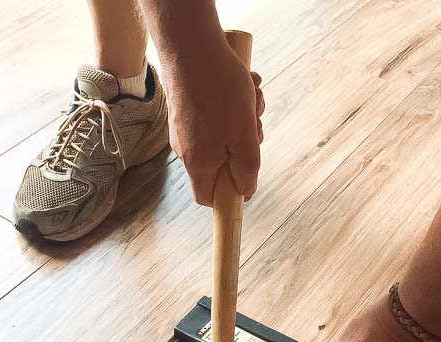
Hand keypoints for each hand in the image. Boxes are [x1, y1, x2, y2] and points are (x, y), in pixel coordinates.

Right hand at [162, 41, 263, 204]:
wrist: (190, 44)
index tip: (247, 178)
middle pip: (221, 163)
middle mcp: (186, 148)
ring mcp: (185, 127)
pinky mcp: (187, 107)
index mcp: (197, 162)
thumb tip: (246, 191)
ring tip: (252, 94)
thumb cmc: (218, 90)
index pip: (208, 197)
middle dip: (245, 145)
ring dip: (244, 118)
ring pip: (223, 134)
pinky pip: (215, 115)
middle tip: (256, 123)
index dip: (229, 194)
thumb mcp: (244, 134)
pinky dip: (233, 103)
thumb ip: (247, 168)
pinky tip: (243, 82)